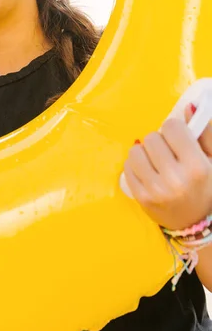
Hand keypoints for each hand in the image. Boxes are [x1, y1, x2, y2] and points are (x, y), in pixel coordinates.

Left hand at [123, 104, 211, 229]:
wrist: (194, 223)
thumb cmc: (204, 186)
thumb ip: (204, 132)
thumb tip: (189, 107)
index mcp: (197, 167)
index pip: (172, 127)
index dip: (175, 129)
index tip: (178, 137)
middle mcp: (175, 179)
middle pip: (152, 137)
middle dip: (159, 141)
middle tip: (168, 152)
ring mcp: (155, 190)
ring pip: (136, 150)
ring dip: (145, 152)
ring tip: (156, 162)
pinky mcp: (140, 197)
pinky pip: (127, 167)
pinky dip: (136, 166)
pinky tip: (149, 173)